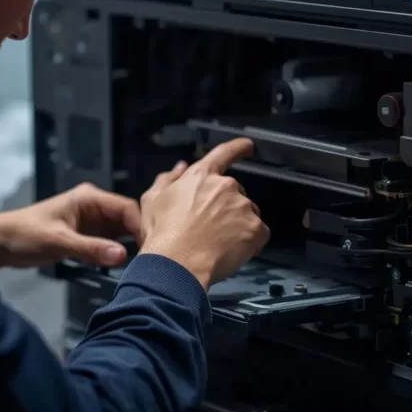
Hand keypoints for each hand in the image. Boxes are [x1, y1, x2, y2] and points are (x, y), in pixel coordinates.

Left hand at [0, 183, 141, 269]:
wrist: (0, 243)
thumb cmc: (26, 235)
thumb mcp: (58, 242)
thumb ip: (90, 248)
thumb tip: (123, 256)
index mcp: (90, 198)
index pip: (126, 208)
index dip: (141, 226)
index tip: (153, 246)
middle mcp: (95, 206)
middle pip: (128, 218)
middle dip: (140, 235)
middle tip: (153, 257)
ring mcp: (93, 221)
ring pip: (121, 231)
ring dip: (131, 244)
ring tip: (145, 263)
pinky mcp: (88, 235)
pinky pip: (110, 241)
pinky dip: (118, 251)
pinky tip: (127, 264)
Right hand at [138, 138, 268, 289]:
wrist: (176, 265)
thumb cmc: (162, 236)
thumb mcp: (152, 201)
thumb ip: (167, 180)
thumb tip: (179, 168)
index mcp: (200, 177)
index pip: (223, 153)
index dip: (237, 148)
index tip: (247, 145)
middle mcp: (225, 187)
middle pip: (236, 193)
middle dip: (227, 208)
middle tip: (210, 229)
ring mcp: (243, 207)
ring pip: (248, 214)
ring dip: (238, 226)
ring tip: (217, 244)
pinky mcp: (255, 229)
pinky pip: (259, 234)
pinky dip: (250, 243)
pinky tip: (232, 252)